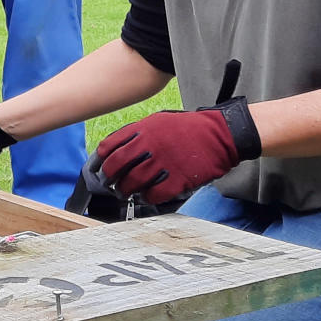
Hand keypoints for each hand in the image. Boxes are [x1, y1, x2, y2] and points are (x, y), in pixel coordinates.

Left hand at [92, 108, 241, 204]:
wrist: (221, 134)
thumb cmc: (188, 129)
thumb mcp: (159, 121)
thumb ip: (137, 134)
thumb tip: (116, 149)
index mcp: (143, 129)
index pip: (109, 146)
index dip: (100, 161)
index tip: (99, 169)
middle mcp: (150, 145)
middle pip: (117, 167)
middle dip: (109, 179)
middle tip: (111, 185)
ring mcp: (163, 162)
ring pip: (132, 183)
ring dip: (126, 191)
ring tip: (128, 193)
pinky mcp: (178, 178)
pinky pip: (154, 194)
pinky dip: (147, 198)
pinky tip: (147, 197)